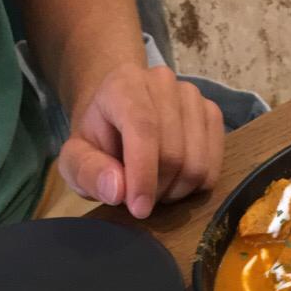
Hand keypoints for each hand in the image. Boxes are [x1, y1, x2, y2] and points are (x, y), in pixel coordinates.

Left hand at [58, 63, 223, 217]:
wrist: (118, 114)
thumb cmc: (98, 138)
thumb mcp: (76, 159)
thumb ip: (89, 173)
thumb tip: (117, 190)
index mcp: (124, 83)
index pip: (143, 128)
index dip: (143, 174)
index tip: (139, 209)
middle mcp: (162, 81)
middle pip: (173, 154)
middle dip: (156, 190)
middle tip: (138, 197)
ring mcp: (192, 95)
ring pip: (197, 163)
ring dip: (176, 191)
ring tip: (155, 187)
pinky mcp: (211, 112)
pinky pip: (213, 165)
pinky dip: (195, 186)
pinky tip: (175, 181)